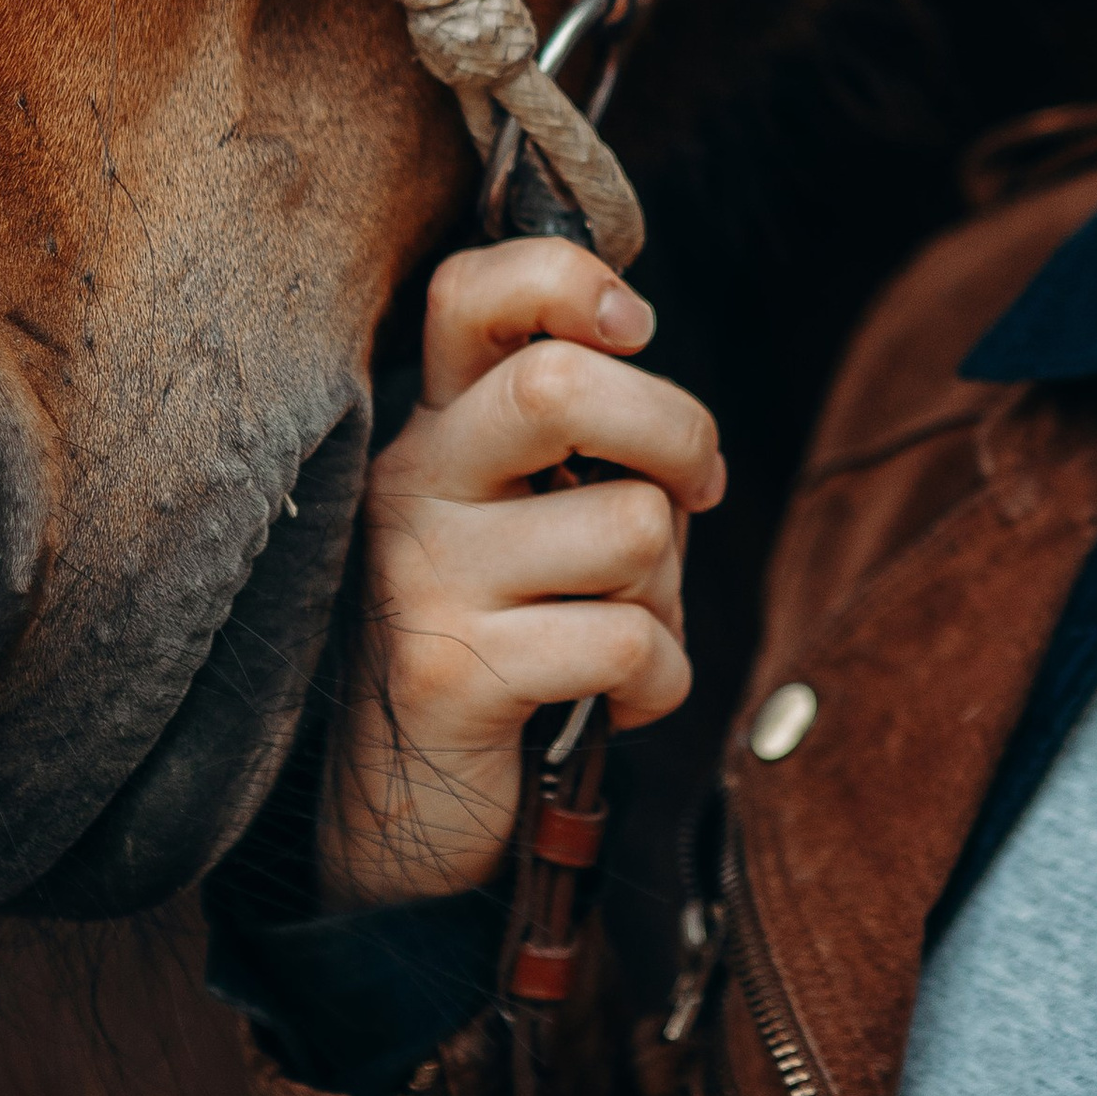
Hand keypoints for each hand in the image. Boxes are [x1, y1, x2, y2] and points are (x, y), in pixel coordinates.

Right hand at [317, 238, 724, 908]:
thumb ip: (576, 443)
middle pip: (564, 384)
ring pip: (630, 527)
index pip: (471, 290)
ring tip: (627, 630)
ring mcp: (423, 579)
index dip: (567, 278)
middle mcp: (413, 485)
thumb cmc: (502, 638)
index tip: (633, 327)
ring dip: (670, 592)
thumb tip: (672, 409)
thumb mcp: (522, 516)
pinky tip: (615, 704)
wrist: (398, 817)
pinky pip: (626, 644)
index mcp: (435, 427)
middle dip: (678, 430)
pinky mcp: (452, 675)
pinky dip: (661, 682)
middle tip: (697, 490)